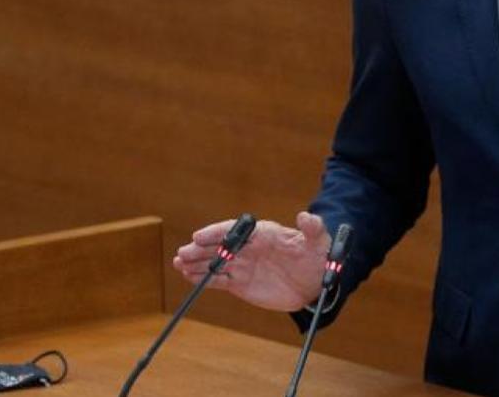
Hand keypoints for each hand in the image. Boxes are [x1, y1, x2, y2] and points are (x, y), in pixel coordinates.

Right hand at [173, 211, 329, 310]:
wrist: (316, 283)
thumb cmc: (318, 257)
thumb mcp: (319, 242)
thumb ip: (313, 229)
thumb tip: (307, 215)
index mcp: (264, 234)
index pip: (236, 230)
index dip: (217, 232)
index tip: (200, 236)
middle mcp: (250, 248)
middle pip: (221, 246)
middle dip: (201, 249)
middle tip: (183, 253)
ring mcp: (244, 265)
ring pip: (216, 263)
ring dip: (197, 263)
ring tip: (179, 263)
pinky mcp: (241, 283)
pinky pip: (219, 280)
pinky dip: (205, 279)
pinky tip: (189, 277)